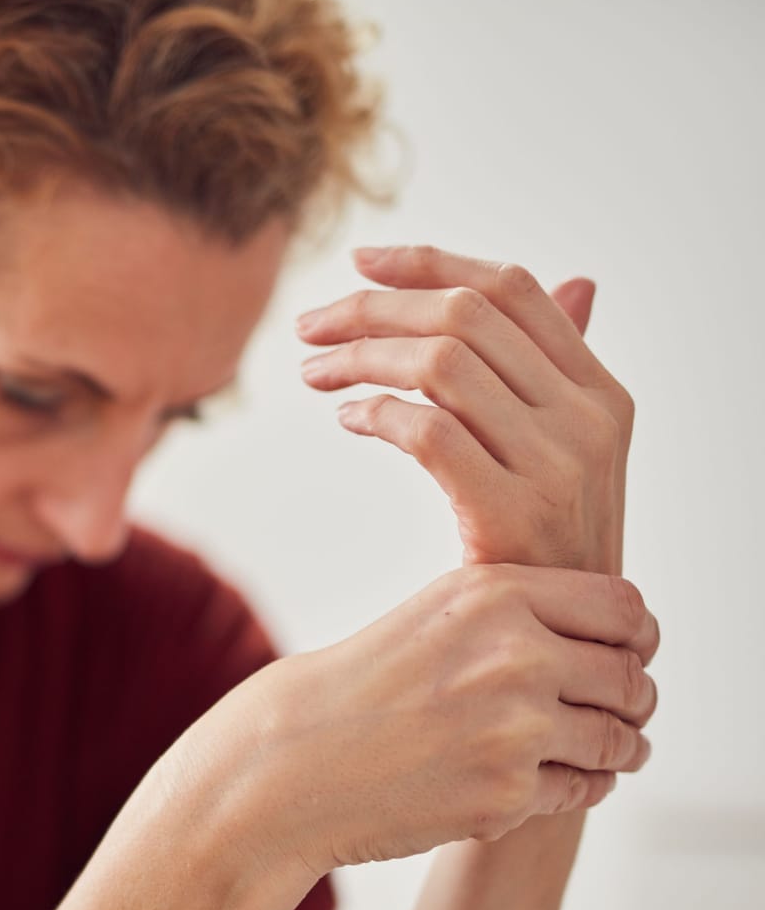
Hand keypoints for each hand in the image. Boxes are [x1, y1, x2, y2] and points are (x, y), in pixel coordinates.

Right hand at [140, 564, 659, 876]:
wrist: (283, 766)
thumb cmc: (352, 692)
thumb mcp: (433, 619)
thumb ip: (517, 616)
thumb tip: (623, 640)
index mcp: (494, 595)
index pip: (624, 609)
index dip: (636, 640)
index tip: (625, 659)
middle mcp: (514, 654)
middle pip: (632, 678)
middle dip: (629, 703)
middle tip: (614, 717)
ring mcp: (515, 728)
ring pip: (618, 740)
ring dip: (612, 752)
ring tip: (586, 756)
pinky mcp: (506, 794)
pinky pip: (581, 791)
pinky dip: (570, 791)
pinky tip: (532, 784)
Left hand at [295, 245, 634, 574]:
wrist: (566, 647)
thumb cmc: (547, 549)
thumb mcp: (572, 454)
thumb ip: (556, 374)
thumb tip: (575, 282)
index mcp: (601, 391)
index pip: (513, 290)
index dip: (431, 264)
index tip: (360, 262)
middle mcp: (588, 418)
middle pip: (464, 316)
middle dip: (372, 309)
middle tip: (308, 325)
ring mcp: (556, 465)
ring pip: (440, 365)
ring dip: (359, 358)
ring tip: (311, 373)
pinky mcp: (513, 512)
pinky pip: (427, 432)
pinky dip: (375, 413)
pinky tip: (347, 419)